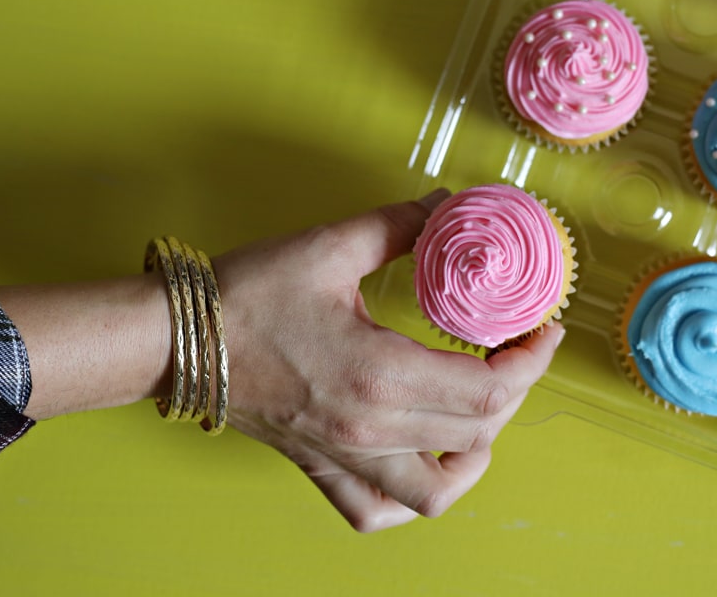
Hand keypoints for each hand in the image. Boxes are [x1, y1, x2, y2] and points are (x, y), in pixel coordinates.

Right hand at [213, 189, 564, 531]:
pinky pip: (375, 510)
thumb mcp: (330, 246)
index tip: (541, 327)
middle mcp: (369, 429)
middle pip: (479, 432)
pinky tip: (423, 462)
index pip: (490, 389)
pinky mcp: (319, 466)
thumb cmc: (246, 294)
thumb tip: (449, 207)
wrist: (175, 338)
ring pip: (438, 491)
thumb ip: (401, 224)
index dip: (531, 360)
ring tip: (481, 410)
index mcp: (380, 375)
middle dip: (514, 388)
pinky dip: (412, 499)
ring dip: (476, 453)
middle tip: (515, 346)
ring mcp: (344, 456)